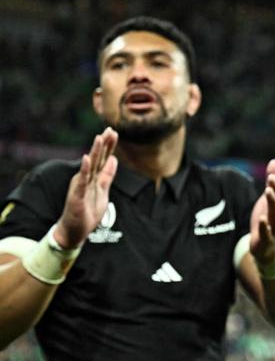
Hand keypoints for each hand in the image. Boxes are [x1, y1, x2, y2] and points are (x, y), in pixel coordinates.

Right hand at [54, 127, 117, 248]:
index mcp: (94, 178)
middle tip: (110, 129)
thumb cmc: (88, 212)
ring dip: (95, 152)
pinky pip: (81, 181)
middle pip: (97, 159)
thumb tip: (114, 159)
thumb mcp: (103, 192)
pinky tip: (87, 158)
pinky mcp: (76, 195)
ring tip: (99, 138)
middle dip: (104, 144)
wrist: (75, 231)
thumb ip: (107, 176)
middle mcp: (86, 179)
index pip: (103, 159)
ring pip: (90, 166)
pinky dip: (84, 169)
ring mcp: (81, 186)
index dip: (109, 146)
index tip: (114, 132)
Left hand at [249, 159, 274, 264]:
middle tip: (271, 178)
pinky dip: (265, 226)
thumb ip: (271, 182)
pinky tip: (262, 219)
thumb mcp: (268, 200)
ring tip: (267, 191)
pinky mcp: (266, 240)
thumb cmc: (269, 221)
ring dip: (273, 203)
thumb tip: (274, 161)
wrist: (268, 250)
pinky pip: (267, 233)